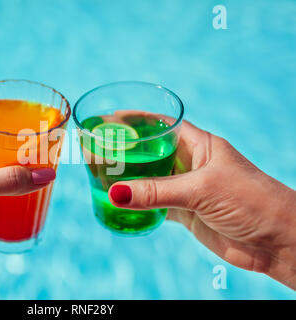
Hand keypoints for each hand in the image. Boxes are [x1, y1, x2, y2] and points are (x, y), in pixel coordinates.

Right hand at [108, 120, 295, 288]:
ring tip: (103, 176)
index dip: (138, 120)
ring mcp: (188, 190)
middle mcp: (191, 164)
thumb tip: (116, 193)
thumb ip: (157, 192)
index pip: (163, 125)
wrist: (277, 241)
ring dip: (131, 180)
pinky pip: (155, 205)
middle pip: (152, 153)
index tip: (111, 119)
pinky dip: (139, 206)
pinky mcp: (187, 213)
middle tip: (100, 151)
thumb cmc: (252, 201)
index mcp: (200, 145)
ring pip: (151, 180)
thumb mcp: (201, 190)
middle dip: (128, 152)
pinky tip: (121, 205)